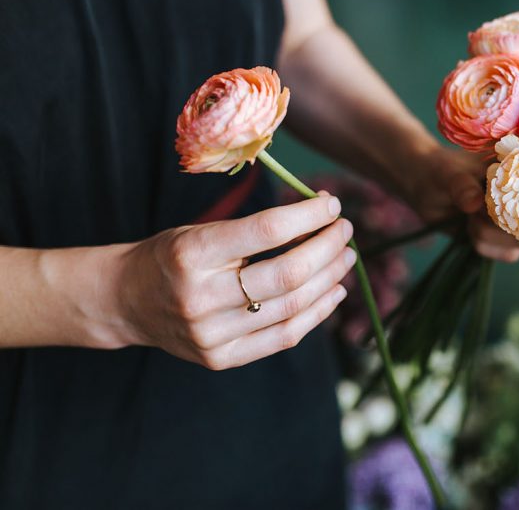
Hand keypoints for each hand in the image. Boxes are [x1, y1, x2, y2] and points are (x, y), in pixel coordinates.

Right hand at [115, 194, 353, 369]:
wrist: (125, 302)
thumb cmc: (173, 256)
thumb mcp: (202, 230)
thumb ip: (257, 227)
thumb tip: (322, 212)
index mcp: (193, 253)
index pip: (267, 230)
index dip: (309, 216)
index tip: (332, 206)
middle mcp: (201, 296)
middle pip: (288, 273)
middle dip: (327, 248)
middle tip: (345, 231)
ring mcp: (211, 333)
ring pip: (292, 306)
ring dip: (330, 278)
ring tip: (346, 258)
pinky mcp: (221, 358)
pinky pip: (284, 336)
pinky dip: (318, 313)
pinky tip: (335, 291)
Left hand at [406, 145, 518, 262]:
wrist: (425, 186)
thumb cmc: (441, 171)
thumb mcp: (448, 174)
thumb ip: (462, 186)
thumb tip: (475, 204)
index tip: (500, 211)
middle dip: (501, 226)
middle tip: (473, 214)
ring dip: (489, 236)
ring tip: (469, 218)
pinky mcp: (507, 238)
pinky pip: (509, 254)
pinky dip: (487, 246)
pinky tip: (470, 229)